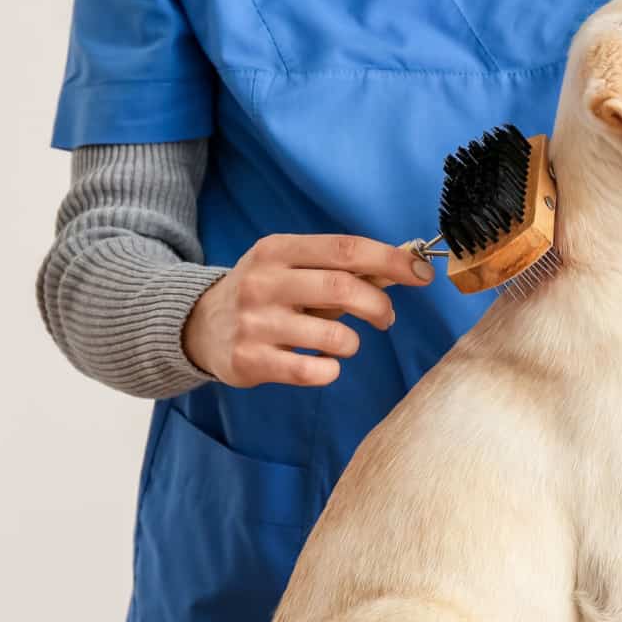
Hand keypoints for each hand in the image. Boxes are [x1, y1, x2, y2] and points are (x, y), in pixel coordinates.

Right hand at [182, 234, 434, 387]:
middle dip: (379, 306)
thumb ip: (341, 268)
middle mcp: (264, 281)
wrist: (199, 326)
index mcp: (278, 250)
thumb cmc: (264, 294)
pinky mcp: (251, 360)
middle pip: (343, 289)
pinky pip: (313, 371)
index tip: (422, 273)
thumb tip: (404, 265)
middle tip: (385, 318)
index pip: (346, 249)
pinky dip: (331, 370)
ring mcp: (255, 322)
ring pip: (334, 337)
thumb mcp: (292, 267)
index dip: (391, 260)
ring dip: (353, 343)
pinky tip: (322, 365)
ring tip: (343, 344)